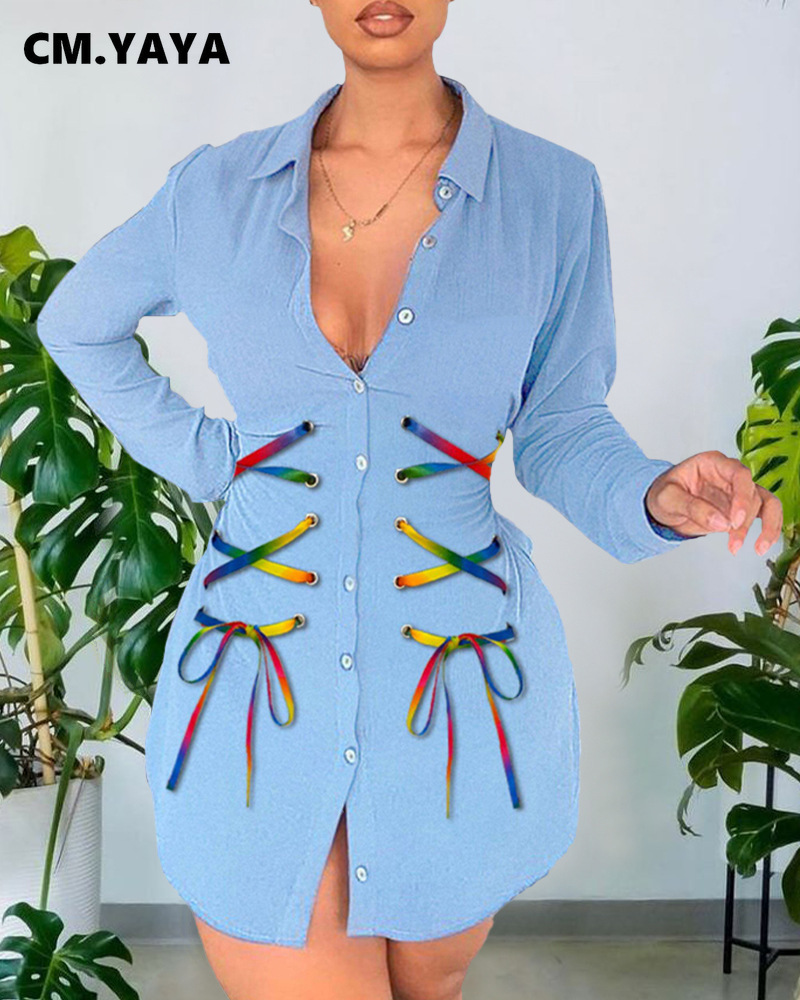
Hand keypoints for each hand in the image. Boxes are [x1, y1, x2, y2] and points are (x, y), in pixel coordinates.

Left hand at [645, 451, 782, 555]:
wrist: (663, 507)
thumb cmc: (664, 494)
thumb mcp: (668, 498)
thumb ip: (692, 508)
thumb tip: (720, 523)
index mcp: (712, 463)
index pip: (738, 474)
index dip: (741, 496)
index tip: (734, 520)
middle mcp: (729, 474)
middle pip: (752, 492)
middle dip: (745, 519)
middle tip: (733, 539)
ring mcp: (738, 491)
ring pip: (765, 504)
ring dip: (764, 527)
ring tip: (752, 548)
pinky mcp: (742, 508)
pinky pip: (766, 514)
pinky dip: (769, 530)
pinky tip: (761, 546)